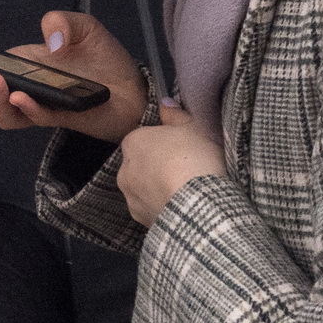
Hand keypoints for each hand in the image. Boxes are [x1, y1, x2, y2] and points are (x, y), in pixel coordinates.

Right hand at [0, 11, 148, 143]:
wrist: (135, 89)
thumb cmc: (102, 58)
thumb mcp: (83, 27)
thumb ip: (62, 21)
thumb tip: (47, 39)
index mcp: (20, 66)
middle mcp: (23, 89)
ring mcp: (39, 107)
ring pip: (3, 115)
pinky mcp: (60, 118)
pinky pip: (36, 119)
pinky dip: (28, 109)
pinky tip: (26, 97)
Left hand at [118, 104, 225, 226]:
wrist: (197, 206)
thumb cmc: (196, 159)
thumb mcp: (193, 127)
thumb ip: (175, 114)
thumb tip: (165, 102)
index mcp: (133, 142)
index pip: (143, 138)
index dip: (164, 143)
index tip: (183, 149)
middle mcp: (124, 171)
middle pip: (141, 164)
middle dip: (158, 167)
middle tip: (187, 169)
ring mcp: (131, 198)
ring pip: (145, 189)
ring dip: (160, 189)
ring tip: (188, 192)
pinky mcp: (142, 221)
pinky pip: (153, 209)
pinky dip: (165, 208)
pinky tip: (185, 208)